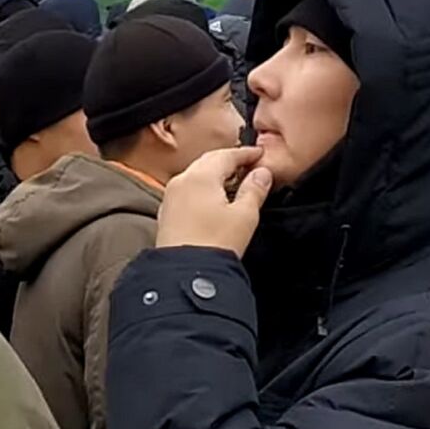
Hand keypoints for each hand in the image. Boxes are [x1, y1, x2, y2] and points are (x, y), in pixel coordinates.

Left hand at [155, 147, 272, 257]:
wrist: (185, 274)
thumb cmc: (216, 244)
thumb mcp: (245, 215)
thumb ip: (255, 190)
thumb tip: (262, 173)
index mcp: (200, 176)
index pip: (226, 155)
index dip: (245, 154)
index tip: (259, 154)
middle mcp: (181, 181)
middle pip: (208, 162)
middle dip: (229, 161)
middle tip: (248, 164)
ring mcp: (170, 198)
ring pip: (195, 176)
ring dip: (214, 175)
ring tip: (234, 182)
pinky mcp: (167, 214)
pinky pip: (187, 192)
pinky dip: (202, 190)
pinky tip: (213, 200)